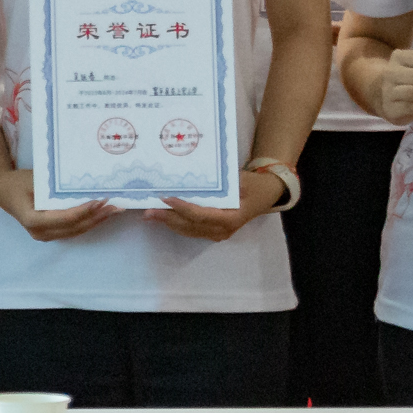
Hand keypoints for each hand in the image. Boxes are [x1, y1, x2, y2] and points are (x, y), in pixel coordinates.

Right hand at [0, 166, 117, 240]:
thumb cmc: (17, 182)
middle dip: (97, 217)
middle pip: (74, 227)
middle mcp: (40, 233)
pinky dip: (88, 222)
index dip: (84, 211)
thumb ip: (55, 185)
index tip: (100, 201)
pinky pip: (73, 230)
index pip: (64, 218)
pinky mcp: (51, 233)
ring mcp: (45, 236)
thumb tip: (82, 183)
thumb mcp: (34, 179)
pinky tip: (101, 215)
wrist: (3, 191)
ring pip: (76, 231)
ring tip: (114, 211)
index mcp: (33, 220)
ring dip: (96, 221)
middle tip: (115, 206)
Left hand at [157, 165, 287, 242]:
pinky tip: (162, 216)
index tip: (165, 199)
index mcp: (230, 218)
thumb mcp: (242, 179)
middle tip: (147, 211)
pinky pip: (191, 229)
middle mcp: (222, 230)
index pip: (200, 215)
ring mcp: (217, 233)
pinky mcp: (212, 231)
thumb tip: (198, 178)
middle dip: (167, 218)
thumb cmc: (254, 185)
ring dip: (168, 222)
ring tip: (149, 214)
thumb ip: (223, 182)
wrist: (266, 195)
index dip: (181, 208)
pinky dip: (176, 223)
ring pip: (188, 230)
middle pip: (189, 225)